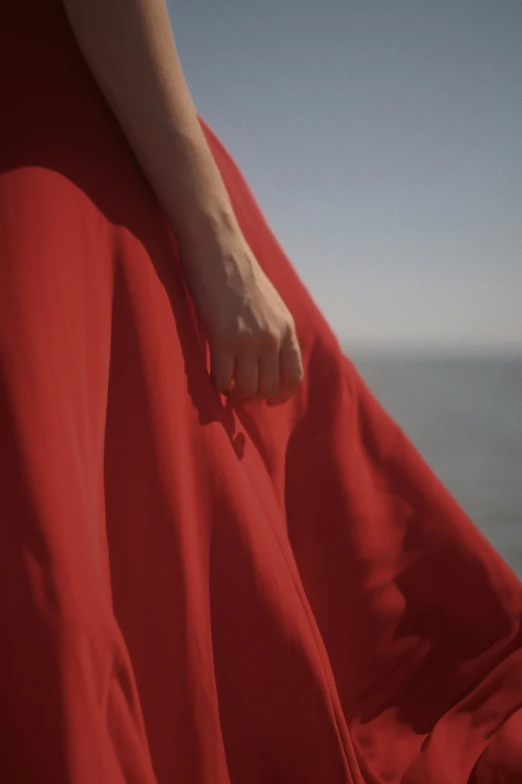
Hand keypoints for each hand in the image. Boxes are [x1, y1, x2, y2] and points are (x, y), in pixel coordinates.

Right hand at [179, 228, 303, 403]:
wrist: (219, 250)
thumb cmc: (241, 272)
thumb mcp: (272, 303)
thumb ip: (274, 329)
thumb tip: (270, 356)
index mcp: (287, 328)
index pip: (294, 376)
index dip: (282, 394)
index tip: (269, 399)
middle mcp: (272, 338)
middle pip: (268, 387)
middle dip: (254, 395)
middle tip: (240, 389)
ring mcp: (248, 341)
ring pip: (246, 389)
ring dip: (235, 392)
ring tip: (226, 385)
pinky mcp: (223, 340)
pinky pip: (222, 379)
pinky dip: (218, 384)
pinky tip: (213, 377)